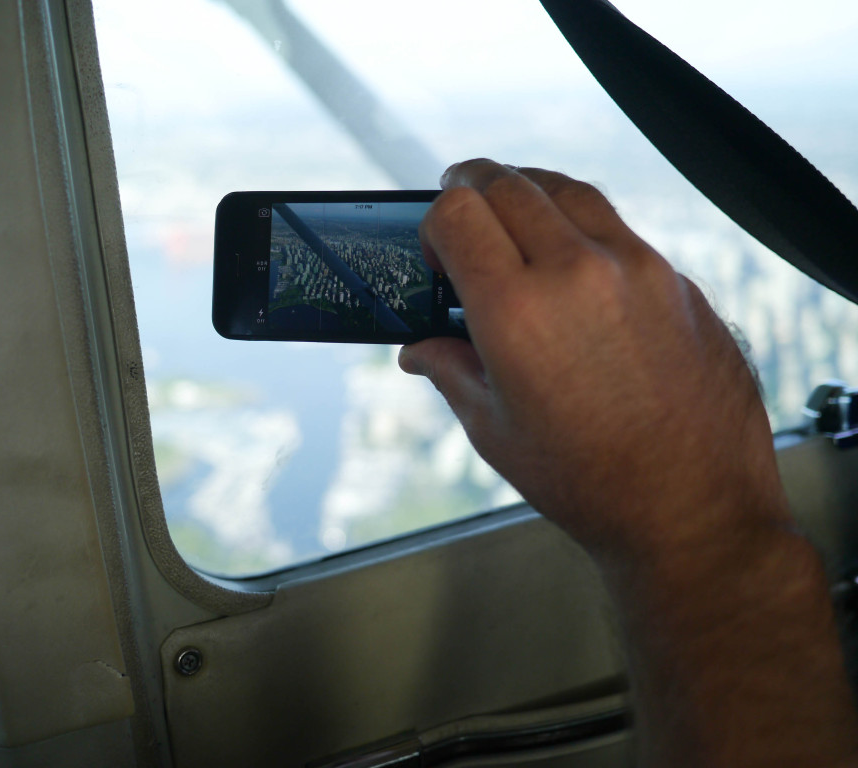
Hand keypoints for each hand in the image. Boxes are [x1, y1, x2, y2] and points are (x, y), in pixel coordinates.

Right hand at [399, 159, 790, 560]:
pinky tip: (573, 263)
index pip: (457, 214)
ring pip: (568, 190)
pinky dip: (581, 226)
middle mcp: (577, 273)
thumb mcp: (496, 432)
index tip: (436, 252)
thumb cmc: (591, 483)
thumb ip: (450, 372)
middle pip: (507, 185)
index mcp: (517, 312)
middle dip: (471, 188)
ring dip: (528, 193)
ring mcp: (636, 269)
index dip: (433, 224)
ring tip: (515, 220)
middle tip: (462, 211)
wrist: (692, 509)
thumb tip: (419, 350)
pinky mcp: (677, 281)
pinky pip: (618, 227)